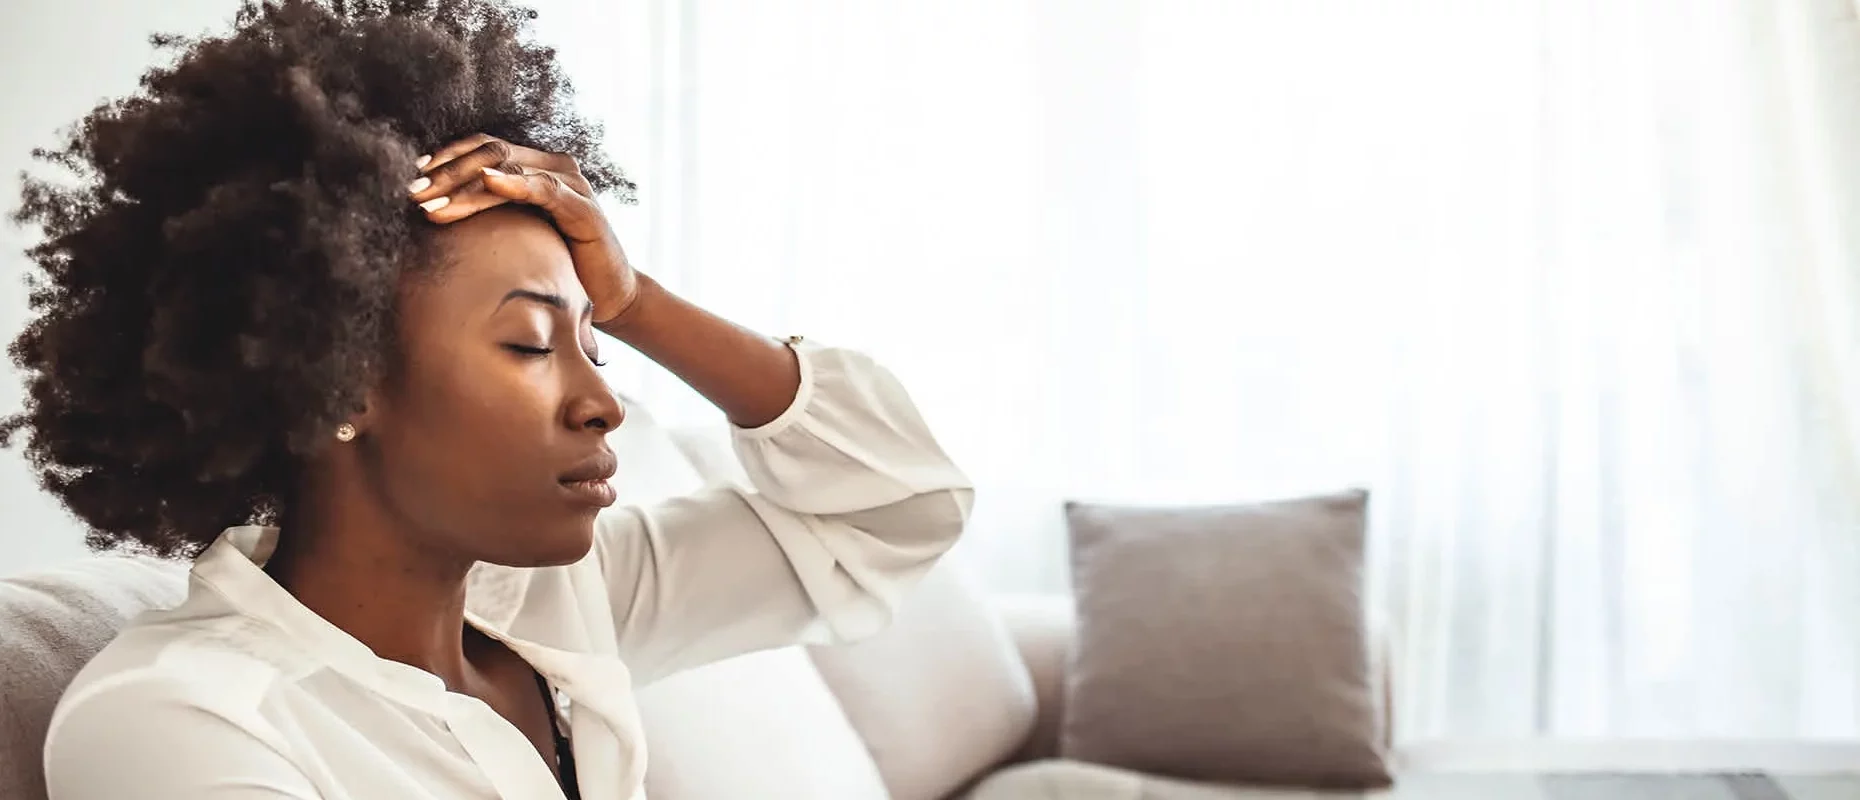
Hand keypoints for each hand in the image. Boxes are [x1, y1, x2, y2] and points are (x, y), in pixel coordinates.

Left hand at [407, 134, 640, 323]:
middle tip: (411, 193)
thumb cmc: (559, 269)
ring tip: (432, 203)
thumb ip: (486, 217)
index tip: (410, 178)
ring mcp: (571, 184)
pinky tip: (486, 184)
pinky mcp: (583, 207)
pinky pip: (542, 189)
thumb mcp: (515, 236)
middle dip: (446, 173)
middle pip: (490, 153)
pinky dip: (512, 185)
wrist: (609, 297)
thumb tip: (428, 214)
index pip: (483, 148)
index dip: (445, 158)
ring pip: (508, 168)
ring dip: (465, 185)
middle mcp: (554, 166)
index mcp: (536, 167)